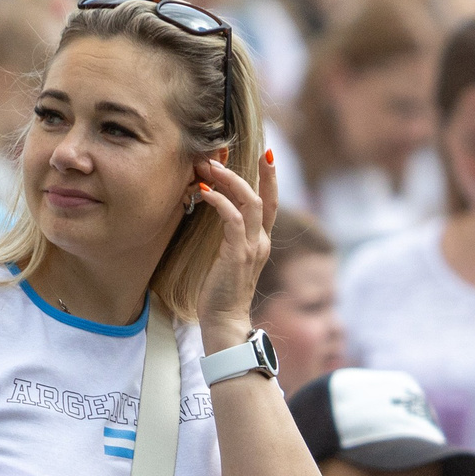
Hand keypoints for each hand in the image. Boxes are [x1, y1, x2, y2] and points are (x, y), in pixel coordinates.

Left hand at [193, 148, 276, 349]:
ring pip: (250, 203)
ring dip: (229, 181)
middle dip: (250, 171)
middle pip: (264, 196)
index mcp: (261, 241)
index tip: (265, 153)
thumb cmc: (221, 292)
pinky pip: (232, 220)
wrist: (225, 322)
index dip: (270, 177)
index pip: (270, 202)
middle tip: (222, 154)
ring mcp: (251, 248)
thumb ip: (229, 235)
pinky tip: (204, 193)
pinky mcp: (237, 255)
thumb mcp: (229, 258)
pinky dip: (220, 202)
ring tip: (209, 167)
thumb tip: (217, 210)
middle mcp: (261, 241)